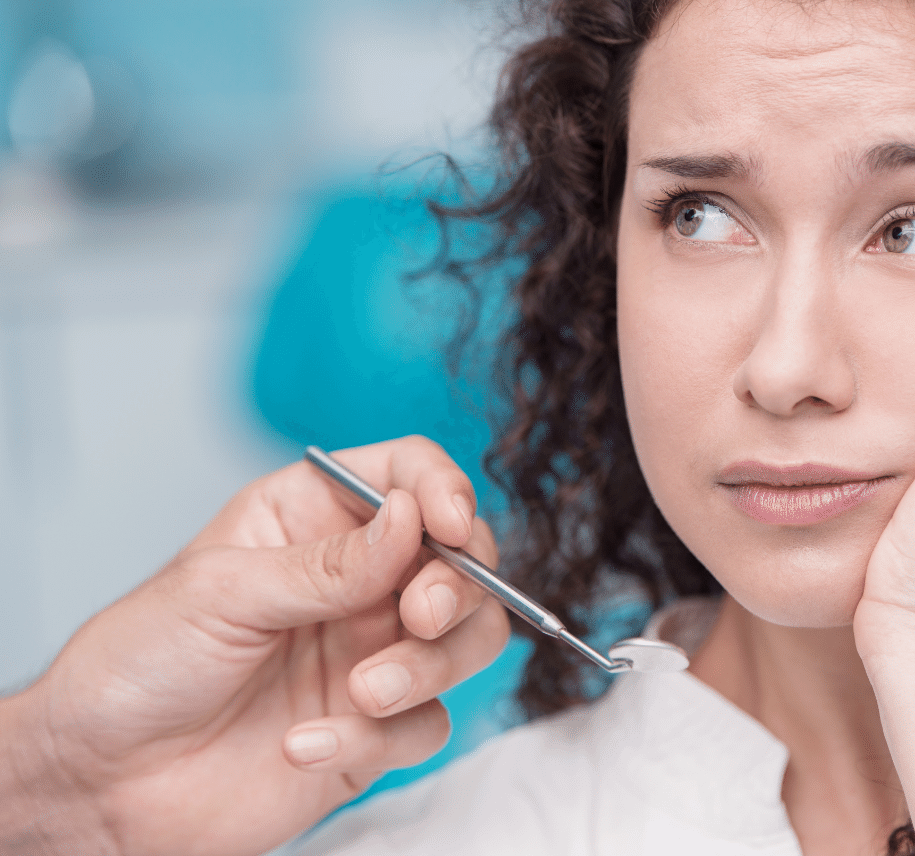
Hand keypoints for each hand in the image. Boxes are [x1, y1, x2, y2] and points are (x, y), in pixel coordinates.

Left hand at [1, 436, 507, 855]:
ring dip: (430, 665)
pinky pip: (426, 724)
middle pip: (461, 559)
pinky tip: (302, 746)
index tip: (450, 526)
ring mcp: (372, 652)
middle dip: (456, 586)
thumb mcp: (222, 592)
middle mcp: (356, 580)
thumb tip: (411, 516)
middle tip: (421, 615)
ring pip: (467, 640)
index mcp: (312, 518)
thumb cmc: (136, 667)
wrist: (101, 785)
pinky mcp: (375, 728)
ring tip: (365, 692)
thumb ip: (328, 563)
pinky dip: (378, 737)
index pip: (408, 474)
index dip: (442, 490)